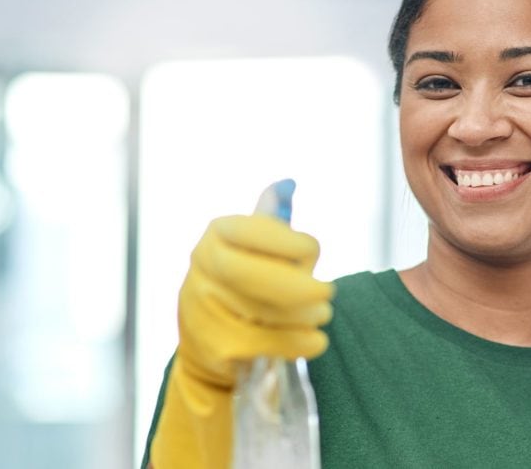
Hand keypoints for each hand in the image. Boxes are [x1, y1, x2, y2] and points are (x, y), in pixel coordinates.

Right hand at [150, 214, 331, 468]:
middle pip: (254, 274)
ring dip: (304, 315)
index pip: (253, 230)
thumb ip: (272, 220)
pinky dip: (299, 342)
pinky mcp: (215, 347)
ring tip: (320, 314)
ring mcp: (203, 309)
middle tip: (328, 292)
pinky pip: (267, 344)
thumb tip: (289, 183)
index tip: (312, 251)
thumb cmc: (244, 286)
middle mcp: (201, 268)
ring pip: (264, 312)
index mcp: (216, 235)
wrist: (208, 346)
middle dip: (298, 285)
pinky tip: (314, 340)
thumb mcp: (253, 248)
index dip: (288, 241)